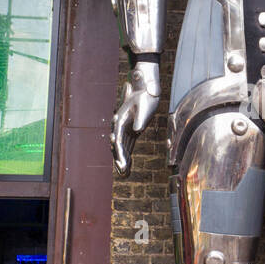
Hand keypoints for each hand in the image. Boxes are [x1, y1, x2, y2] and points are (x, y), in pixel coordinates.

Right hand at [111, 60, 160, 176]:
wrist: (146, 88)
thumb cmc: (146, 96)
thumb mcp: (144, 106)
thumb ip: (140, 119)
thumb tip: (137, 130)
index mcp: (121, 120)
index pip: (118, 140)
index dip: (120, 154)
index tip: (122, 164)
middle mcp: (120, 125)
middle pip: (118, 146)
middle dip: (120, 160)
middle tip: (123, 173)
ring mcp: (125, 128)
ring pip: (122, 147)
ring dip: (123, 160)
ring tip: (125, 174)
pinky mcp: (132, 130)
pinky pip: (128, 145)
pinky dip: (128, 155)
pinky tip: (129, 166)